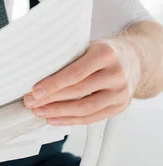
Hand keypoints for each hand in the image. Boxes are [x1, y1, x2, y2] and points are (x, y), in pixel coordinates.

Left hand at [23, 37, 141, 125]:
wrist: (134, 59)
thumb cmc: (104, 51)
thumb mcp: (89, 45)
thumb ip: (70, 56)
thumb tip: (37, 69)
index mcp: (105, 54)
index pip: (76, 72)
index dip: (54, 83)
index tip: (35, 90)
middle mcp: (116, 74)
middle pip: (78, 91)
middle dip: (50, 99)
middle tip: (30, 102)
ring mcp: (120, 93)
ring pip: (85, 108)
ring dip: (58, 112)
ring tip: (39, 112)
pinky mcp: (120, 107)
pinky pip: (92, 118)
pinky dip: (70, 120)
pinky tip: (54, 119)